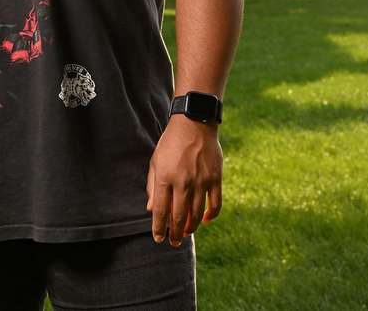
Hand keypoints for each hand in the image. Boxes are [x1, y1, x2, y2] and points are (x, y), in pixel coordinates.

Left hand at [146, 116, 222, 245]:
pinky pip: (215, 204)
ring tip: (186, 234)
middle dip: (175, 234)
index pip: (161, 211)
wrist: (193, 124)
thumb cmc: (171, 143)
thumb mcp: (155, 162)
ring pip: (197, 214)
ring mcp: (201, 181)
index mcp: (165, 178)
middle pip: (179, 217)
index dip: (159, 228)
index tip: (158, 239)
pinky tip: (205, 220)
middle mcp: (183, 182)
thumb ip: (153, 186)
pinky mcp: (215, 179)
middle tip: (173, 243)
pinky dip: (211, 216)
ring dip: (191, 228)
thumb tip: (151, 210)